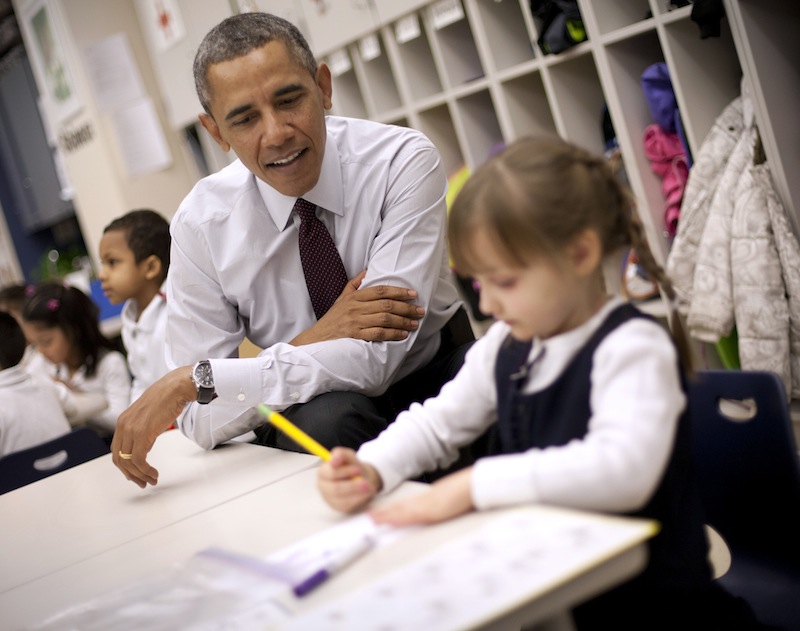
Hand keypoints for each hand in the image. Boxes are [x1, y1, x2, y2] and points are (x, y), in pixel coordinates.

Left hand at [111, 367, 194, 487]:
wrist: (175, 388)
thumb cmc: (167, 398)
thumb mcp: (149, 417)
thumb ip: (143, 431)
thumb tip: (145, 447)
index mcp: (123, 421)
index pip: (117, 450)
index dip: (125, 465)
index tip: (136, 474)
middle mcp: (123, 426)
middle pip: (119, 459)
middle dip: (130, 474)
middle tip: (142, 483)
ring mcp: (131, 430)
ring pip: (128, 462)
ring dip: (140, 475)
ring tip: (152, 480)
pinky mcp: (141, 434)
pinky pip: (139, 459)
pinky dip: (145, 470)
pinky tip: (154, 473)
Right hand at [291, 270, 423, 344]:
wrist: (317, 339)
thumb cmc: (333, 318)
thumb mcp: (342, 298)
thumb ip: (355, 283)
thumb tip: (369, 270)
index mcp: (354, 297)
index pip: (380, 290)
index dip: (398, 291)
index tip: (413, 294)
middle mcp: (355, 307)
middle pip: (386, 305)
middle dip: (406, 308)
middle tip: (420, 311)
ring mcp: (355, 322)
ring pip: (384, 319)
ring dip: (403, 321)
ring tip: (414, 324)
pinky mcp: (354, 335)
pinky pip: (378, 334)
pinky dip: (392, 334)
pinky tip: (402, 335)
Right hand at [317, 446, 382, 512]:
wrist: (361, 479)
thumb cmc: (352, 467)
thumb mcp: (349, 456)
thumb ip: (341, 454)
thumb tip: (334, 459)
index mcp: (323, 471)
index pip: (330, 473)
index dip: (345, 472)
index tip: (358, 469)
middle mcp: (323, 486)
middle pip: (335, 489)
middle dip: (352, 486)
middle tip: (367, 483)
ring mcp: (329, 498)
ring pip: (341, 499)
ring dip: (357, 494)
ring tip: (369, 488)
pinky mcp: (337, 507)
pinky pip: (347, 506)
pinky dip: (358, 500)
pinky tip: (365, 494)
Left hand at [369, 467, 474, 525]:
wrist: (475, 484)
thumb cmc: (467, 491)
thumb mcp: (452, 499)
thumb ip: (442, 503)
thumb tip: (440, 507)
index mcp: (430, 498)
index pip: (408, 505)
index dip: (394, 509)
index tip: (382, 513)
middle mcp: (426, 500)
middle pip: (401, 507)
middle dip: (385, 514)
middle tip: (370, 517)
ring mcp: (428, 504)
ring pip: (402, 511)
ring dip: (387, 516)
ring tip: (373, 520)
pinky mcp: (432, 510)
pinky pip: (411, 515)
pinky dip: (399, 518)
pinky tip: (390, 521)